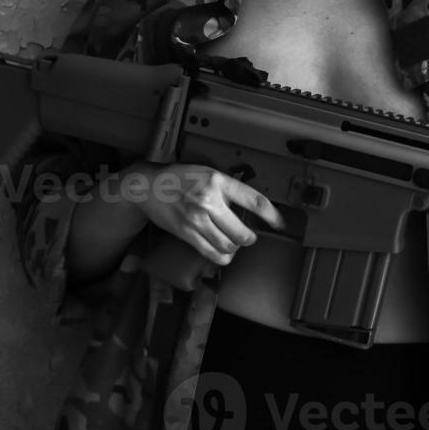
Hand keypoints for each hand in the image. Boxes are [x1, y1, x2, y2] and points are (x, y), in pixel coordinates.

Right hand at [131, 162, 284, 266]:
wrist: (148, 187)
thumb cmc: (180, 178)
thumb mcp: (208, 173)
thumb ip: (227, 189)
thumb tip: (247, 208)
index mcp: (219, 181)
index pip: (255, 201)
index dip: (272, 216)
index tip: (280, 223)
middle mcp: (209, 201)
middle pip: (242, 233)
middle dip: (249, 238)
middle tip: (247, 236)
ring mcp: (197, 220)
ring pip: (228, 246)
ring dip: (234, 248)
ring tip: (232, 242)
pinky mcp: (186, 234)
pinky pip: (211, 253)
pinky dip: (221, 256)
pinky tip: (222, 252)